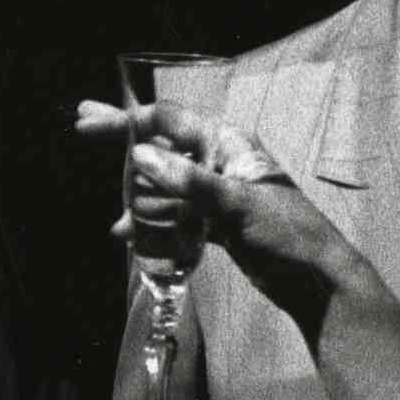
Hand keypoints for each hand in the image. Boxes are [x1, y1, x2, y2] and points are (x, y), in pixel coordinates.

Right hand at [74, 97, 348, 320]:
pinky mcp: (219, 223)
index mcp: (228, 144)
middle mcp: (220, 162)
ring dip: (139, 197)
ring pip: (167, 184)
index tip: (89, 122)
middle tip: (82, 124)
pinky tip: (133, 237)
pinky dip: (155, 223)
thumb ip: (188, 180)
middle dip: (124, 140)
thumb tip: (139, 156)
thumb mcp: (236, 204)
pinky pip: (177, 215)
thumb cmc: (287, 233)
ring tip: (118, 224)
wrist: (316, 279)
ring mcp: (219, 193)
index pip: (168, 120)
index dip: (126, 120)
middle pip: (163, 144)